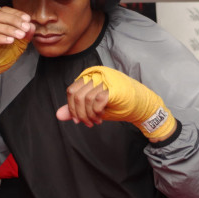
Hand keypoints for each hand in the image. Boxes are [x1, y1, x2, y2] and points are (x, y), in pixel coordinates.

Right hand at [0, 8, 34, 112]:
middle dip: (14, 20)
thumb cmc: (0, 56)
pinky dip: (0, 38)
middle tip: (25, 27)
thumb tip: (32, 26)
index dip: (17, 13)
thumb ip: (25, 36)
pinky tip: (9, 40)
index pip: (5, 11)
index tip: (27, 19)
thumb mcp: (18, 46)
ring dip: (9, 29)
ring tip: (20, 35)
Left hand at [55, 66, 176, 140]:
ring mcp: (105, 79)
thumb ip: (76, 108)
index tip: (78, 120)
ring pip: (85, 99)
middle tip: (87, 123)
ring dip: (88, 115)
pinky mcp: (113, 87)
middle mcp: (97, 74)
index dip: (72, 107)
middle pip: (76, 94)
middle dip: (79, 113)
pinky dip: (96, 112)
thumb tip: (58, 115)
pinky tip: (101, 117)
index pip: (71, 91)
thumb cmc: (117, 104)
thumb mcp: (92, 107)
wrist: (140, 106)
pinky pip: (97, 101)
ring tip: (95, 121)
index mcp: (90, 75)